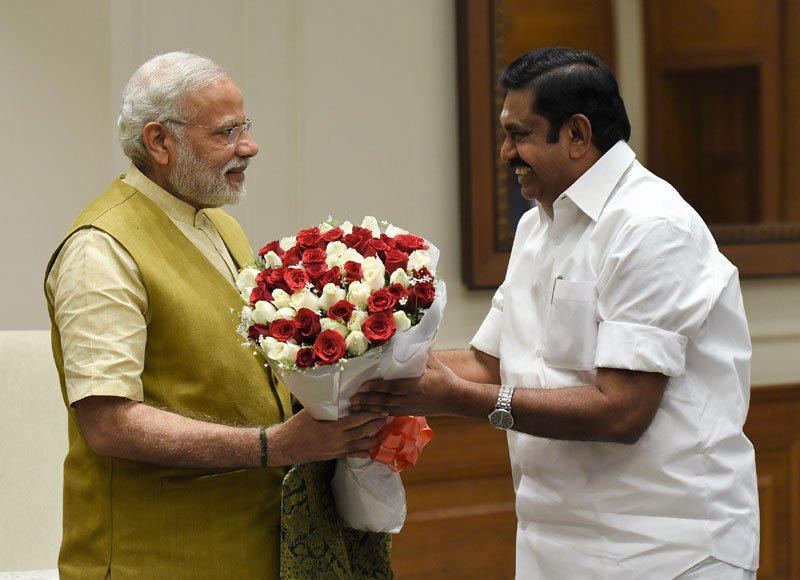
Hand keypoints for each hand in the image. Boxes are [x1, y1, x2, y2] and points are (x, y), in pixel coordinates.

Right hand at [266, 409, 387, 464]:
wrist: (287, 446)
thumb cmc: (298, 425)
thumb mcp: (313, 411)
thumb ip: (328, 405)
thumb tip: (338, 391)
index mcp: (335, 428)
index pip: (359, 420)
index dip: (373, 414)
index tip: (383, 408)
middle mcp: (340, 441)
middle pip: (366, 432)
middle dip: (378, 424)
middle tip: (387, 416)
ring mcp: (340, 450)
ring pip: (364, 445)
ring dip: (375, 437)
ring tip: (382, 428)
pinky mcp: (337, 456)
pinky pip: (356, 455)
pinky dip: (366, 451)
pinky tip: (373, 446)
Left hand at [350, 352, 458, 415]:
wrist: (457, 398)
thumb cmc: (446, 379)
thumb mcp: (434, 364)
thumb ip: (422, 354)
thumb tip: (413, 339)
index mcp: (414, 385)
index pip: (391, 387)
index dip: (376, 387)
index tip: (363, 386)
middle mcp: (410, 398)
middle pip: (384, 400)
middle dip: (367, 400)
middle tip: (352, 400)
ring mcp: (410, 407)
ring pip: (386, 408)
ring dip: (370, 409)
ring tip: (357, 408)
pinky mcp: (412, 412)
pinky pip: (393, 413)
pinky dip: (381, 413)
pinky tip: (372, 414)